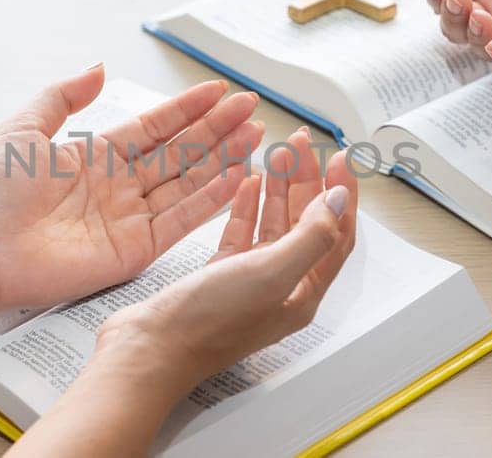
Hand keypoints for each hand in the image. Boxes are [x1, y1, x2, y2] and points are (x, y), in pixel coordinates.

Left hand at [0, 64, 265, 308]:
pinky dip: (211, 201)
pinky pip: (181, 222)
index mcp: (96, 156)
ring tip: (256, 137)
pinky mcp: (135, 250)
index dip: (188, 109)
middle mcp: (119, 186)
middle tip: (251, 109)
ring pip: (189, 184)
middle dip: (217, 130)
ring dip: (223, 160)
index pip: (155, 128)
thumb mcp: (25, 128)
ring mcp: (130, 218)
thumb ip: (64, 96)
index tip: (219, 92)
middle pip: (180, 153)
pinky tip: (236, 177)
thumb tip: (97, 68)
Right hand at [93, 128, 358, 390]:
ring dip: (278, 188)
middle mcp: (280, 287)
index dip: (340, 195)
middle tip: (301, 145)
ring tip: (278, 153)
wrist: (151, 347)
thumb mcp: (271, 275)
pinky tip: (247, 183)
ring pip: (273, 225)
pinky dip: (246, 205)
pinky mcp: (219, 275)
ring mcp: (249, 281)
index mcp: (302, 292)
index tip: (339, 158)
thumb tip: (339, 202)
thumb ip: (311, 237)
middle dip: (308, 182)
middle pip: (305, 224)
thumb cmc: (208, 323)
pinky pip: (241, 233)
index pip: (335, 235)